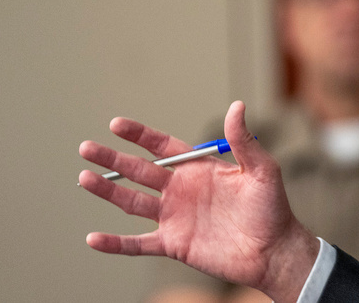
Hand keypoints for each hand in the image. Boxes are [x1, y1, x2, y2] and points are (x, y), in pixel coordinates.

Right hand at [78, 101, 318, 302]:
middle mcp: (181, 191)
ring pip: (132, 202)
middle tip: (86, 147)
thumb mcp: (261, 170)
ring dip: (108, 191)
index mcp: (199, 169)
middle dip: (113, 158)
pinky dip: (115, 243)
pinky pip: (138, 244)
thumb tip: (236, 106)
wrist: (274, 251)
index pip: (162, 147)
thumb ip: (243, 140)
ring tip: (83, 177)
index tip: (116, 124)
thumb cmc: (272, 209)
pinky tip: (93, 238)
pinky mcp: (174, 244)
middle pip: (139, 171)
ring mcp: (175, 218)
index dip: (139, 136)